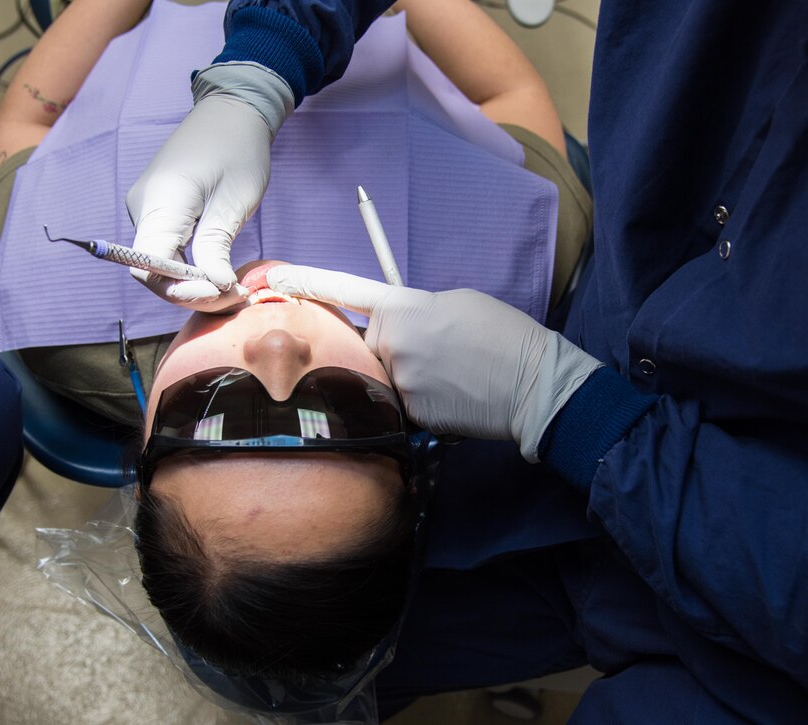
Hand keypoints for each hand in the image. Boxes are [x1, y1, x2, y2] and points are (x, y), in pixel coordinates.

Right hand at [126, 63, 292, 312]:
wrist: (232, 112)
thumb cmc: (238, 150)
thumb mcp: (234, 202)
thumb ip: (216, 247)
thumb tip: (214, 288)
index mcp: (160, 202)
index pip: (149, 267)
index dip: (180, 290)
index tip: (219, 292)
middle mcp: (144, 208)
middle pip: (153, 271)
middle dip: (192, 292)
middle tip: (235, 296)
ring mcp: (147, 210)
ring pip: (161, 264)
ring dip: (194, 283)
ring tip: (233, 288)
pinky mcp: (158, 211)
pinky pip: (167, 250)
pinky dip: (191, 267)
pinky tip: (219, 273)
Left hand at [267, 265, 602, 461]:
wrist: (533, 385)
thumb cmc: (502, 334)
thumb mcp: (456, 303)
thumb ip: (415, 310)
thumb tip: (398, 326)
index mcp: (402, 307)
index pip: (343, 290)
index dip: (305, 281)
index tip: (274, 278)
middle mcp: (391, 344)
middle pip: (365, 343)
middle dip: (389, 344)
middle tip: (435, 349)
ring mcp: (397, 382)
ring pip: (384, 375)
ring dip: (407, 373)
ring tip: (451, 373)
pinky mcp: (409, 414)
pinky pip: (400, 401)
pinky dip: (421, 397)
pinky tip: (453, 394)